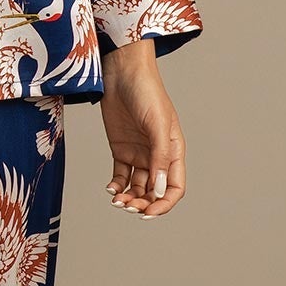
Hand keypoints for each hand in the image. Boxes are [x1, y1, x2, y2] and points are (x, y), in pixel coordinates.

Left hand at [99, 39, 186, 217]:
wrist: (122, 73)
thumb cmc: (147, 93)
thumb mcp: (157, 125)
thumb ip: (159, 157)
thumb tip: (160, 189)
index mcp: (174, 152)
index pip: (175, 187)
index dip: (165, 203)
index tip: (149, 212)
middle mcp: (157, 156)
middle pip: (154, 191)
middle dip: (143, 203)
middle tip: (128, 207)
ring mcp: (139, 154)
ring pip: (136, 187)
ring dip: (129, 198)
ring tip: (117, 200)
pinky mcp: (120, 150)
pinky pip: (121, 176)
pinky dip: (116, 186)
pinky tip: (111, 189)